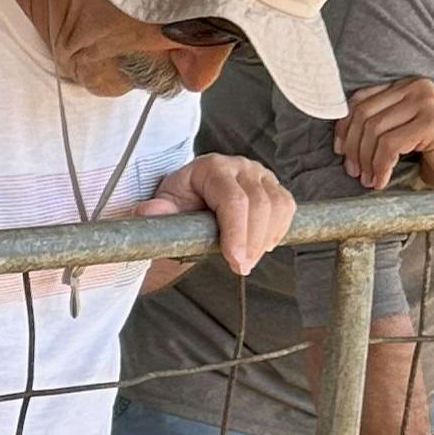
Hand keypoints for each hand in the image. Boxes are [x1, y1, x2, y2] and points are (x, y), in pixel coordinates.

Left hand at [132, 153, 295, 274]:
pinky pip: (287, 208)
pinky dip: (279, 230)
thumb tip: (145, 213)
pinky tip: (263, 245)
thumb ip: (157, 211)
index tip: (235, 260)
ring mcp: (260, 175)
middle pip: (260, 205)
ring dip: (267, 238)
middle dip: (252, 242)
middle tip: (241, 267)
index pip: (233, 200)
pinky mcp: (274, 187)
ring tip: (249, 259)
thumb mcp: (164, 206)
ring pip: (278, 206)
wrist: (194, 197)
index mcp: (211, 168)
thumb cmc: (180, 201)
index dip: (237, 232)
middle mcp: (240, 167)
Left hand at [337, 79, 433, 192]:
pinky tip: (382, 182)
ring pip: (375, 132)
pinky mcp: (432, 121)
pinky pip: (390, 145)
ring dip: (366, 161)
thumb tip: (338, 138)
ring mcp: (426, 102)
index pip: (359, 100)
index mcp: (404, 85)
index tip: (340, 153)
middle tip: (355, 173)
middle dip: (353, 148)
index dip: (343, 128)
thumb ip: (376, 124)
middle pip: (364, 116)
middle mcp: (415, 87)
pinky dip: (381, 166)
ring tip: (369, 180)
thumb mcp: (398, 133)